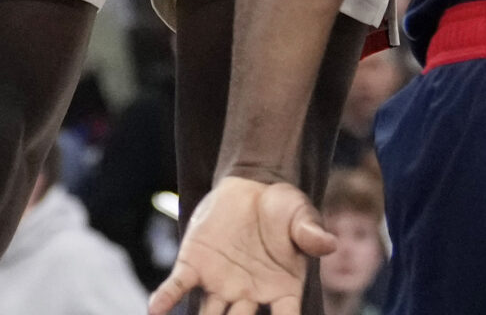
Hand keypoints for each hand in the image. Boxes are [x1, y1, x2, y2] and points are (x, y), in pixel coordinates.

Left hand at [146, 174, 332, 314]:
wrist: (254, 184)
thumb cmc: (283, 206)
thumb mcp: (301, 216)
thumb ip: (311, 233)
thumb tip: (330, 243)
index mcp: (280, 290)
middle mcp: (248, 297)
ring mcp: (219, 285)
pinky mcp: (195, 266)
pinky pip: (178, 287)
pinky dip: (165, 299)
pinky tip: (155, 308)